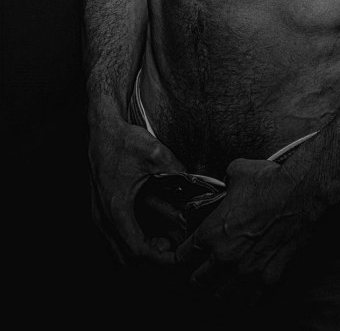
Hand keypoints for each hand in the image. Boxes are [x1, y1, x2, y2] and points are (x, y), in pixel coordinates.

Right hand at [88, 114, 185, 264]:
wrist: (102, 129)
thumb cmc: (123, 140)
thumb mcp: (155, 153)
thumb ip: (176, 169)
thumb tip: (194, 180)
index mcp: (116, 207)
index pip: (136, 250)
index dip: (158, 258)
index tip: (176, 255)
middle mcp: (103, 215)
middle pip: (124, 257)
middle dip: (150, 258)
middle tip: (171, 248)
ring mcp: (98, 214)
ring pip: (116, 250)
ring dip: (138, 251)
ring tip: (161, 241)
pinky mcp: (98, 209)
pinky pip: (112, 238)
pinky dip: (129, 241)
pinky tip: (146, 230)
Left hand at [175, 158, 321, 303]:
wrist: (301, 193)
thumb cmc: (270, 182)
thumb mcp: (238, 171)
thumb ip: (227, 180)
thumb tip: (230, 180)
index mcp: (213, 231)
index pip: (186, 252)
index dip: (183, 254)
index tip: (184, 255)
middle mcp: (226, 256)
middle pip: (201, 279)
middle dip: (198, 277)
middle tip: (197, 277)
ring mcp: (249, 269)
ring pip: (224, 294)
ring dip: (220, 292)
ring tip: (218, 291)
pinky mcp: (271, 275)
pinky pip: (254, 297)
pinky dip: (248, 298)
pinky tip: (246, 298)